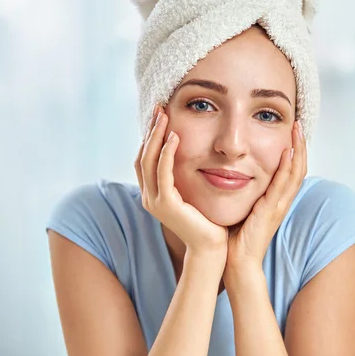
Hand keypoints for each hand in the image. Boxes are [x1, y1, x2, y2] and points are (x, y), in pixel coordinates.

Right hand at [134, 104, 227, 256]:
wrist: (212, 247)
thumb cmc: (208, 220)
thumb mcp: (193, 192)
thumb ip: (186, 176)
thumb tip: (193, 154)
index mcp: (154, 194)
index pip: (145, 158)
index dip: (150, 136)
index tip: (160, 115)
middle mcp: (149, 197)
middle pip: (142, 156)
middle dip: (150, 130)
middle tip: (159, 107)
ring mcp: (154, 202)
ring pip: (149, 161)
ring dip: (156, 136)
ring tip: (164, 116)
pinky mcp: (166, 205)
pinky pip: (163, 173)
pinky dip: (167, 153)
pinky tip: (174, 137)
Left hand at [225, 121, 306, 275]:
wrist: (235, 262)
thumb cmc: (234, 236)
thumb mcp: (240, 206)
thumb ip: (241, 191)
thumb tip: (228, 173)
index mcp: (274, 199)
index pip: (289, 169)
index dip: (292, 150)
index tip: (289, 130)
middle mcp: (280, 200)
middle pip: (298, 167)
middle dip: (300, 144)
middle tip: (298, 123)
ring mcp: (278, 205)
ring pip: (296, 173)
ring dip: (298, 150)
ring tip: (297, 130)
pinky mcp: (271, 211)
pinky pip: (283, 185)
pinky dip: (287, 167)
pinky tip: (287, 151)